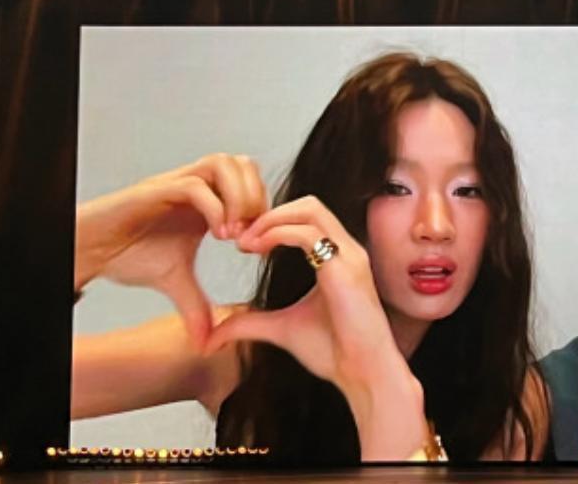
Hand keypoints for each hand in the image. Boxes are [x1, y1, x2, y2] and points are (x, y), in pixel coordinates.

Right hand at [75, 153, 266, 348]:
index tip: (259, 246)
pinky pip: (195, 186)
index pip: (250, 181)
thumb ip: (197, 307)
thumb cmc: (129, 254)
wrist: (91, 251)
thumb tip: (207, 344)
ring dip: (238, 197)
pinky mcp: (156, 190)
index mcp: (206, 200)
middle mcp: (194, 185)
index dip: (263, 208)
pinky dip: (215, 208)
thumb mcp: (175, 283)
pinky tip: (219, 235)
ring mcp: (175, 184)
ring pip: (222, 164)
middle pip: (242, 163)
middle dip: (256, 197)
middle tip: (251, 236)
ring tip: (236, 234)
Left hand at [204, 195, 426, 460]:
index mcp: (339, 258)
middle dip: (269, 214)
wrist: (364, 374)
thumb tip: (213, 335)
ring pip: (309, 210)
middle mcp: (348, 250)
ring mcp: (350, 256)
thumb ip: (250, 324)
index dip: (271, 222)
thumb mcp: (282, 330)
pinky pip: (307, 234)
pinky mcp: (346, 268)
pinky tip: (255, 250)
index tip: (242, 241)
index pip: (306, 219)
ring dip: (270, 220)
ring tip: (244, 242)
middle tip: (239, 236)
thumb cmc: (336, 353)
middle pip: (308, 205)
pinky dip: (276, 233)